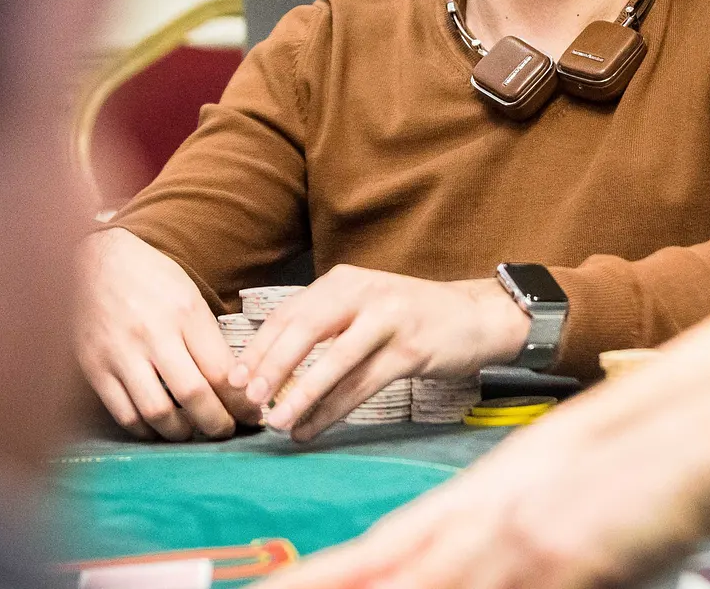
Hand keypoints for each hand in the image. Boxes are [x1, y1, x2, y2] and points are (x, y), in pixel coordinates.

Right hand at [76, 227, 260, 440]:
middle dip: (217, 423)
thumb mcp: (189, 296)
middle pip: (193, 395)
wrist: (94, 260)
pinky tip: (158, 427)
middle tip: (227, 431)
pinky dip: (145, 429)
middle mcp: (153, 333)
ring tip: (192, 431)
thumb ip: (207, 338)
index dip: (241, 402)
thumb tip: (233, 385)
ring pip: (157, 412)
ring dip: (181, 432)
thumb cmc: (150, 278)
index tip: (251, 414)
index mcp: (185, 312)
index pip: (222, 370)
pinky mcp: (94, 367)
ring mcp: (120, 352)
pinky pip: (123, 413)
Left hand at [232, 265, 529, 441]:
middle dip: (272, 367)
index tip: (233, 378)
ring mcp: (390, 319)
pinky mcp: (411, 349)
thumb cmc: (410, 316)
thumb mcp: (364, 305)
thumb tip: (268, 365)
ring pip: (335, 362)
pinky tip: (314, 427)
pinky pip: (364, 384)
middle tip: (248, 398)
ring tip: (277, 422)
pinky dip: (334, 410)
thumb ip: (324, 324)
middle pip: (306, 330)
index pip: (289, 313)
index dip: (258, 347)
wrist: (476, 316)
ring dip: (302, 395)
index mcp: (344, 281)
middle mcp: (364, 293)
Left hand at [257, 410, 709, 588]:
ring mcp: (519, 543)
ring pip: (431, 583)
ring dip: (389, 587)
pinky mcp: (563, 558)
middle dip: (328, 583)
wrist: (686, 430)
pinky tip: (433, 587)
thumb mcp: (541, 494)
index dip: (326, 576)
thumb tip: (456, 558)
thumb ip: (495, 534)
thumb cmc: (619, 468)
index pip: (380, 552)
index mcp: (473, 506)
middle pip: (388, 569)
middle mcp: (482, 524)